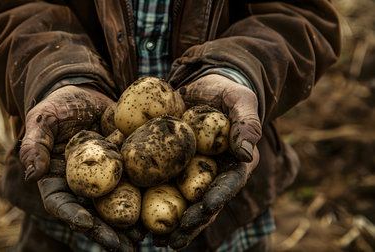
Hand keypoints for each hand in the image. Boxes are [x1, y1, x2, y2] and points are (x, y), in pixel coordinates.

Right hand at [19, 85, 136, 250]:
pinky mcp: (126, 169)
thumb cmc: (61, 105)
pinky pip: (135, 186)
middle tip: (122, 246)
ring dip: (128, 224)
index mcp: (58, 179)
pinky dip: (146, 200)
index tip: (87, 225)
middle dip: (106, 232)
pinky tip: (160, 210)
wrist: (89, 94)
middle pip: (92, 214)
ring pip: (116, 207)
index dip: (72, 216)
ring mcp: (106, 179)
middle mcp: (82, 185)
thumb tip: (31, 176)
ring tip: (143, 237)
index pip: (61, 203)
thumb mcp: (43, 119)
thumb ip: (34, 145)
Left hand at [163, 74, 261, 248]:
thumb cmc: (227, 93)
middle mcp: (212, 174)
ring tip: (153, 241)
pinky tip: (136, 218)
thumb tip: (245, 154)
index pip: (228, 184)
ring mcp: (191, 172)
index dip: (218, 197)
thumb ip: (246, 124)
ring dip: (170, 224)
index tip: (205, 208)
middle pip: (203, 203)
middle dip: (190, 222)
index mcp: (234, 163)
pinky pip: (162, 184)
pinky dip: (150, 202)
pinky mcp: (172, 166)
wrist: (205, 87)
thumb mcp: (241, 101)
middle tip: (175, 239)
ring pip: (182, 202)